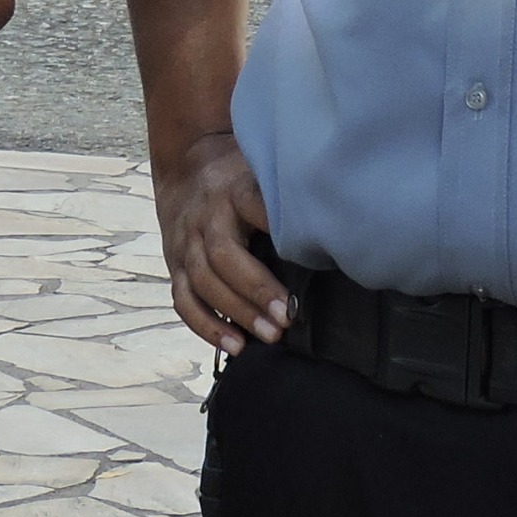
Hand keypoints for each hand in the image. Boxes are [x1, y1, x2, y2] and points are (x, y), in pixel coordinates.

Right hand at [156, 129, 285, 350]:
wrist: (186, 171)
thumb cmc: (240, 181)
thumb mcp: (262, 171)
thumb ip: (286, 194)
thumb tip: (341, 219)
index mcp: (234, 190)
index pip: (251, 203)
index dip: (274, 224)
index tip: (303, 248)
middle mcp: (207, 217)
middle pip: (223, 254)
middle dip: (256, 288)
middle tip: (287, 316)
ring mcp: (186, 244)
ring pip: (203, 281)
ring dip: (236, 312)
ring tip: (269, 335)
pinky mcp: (175, 266)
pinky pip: (184, 300)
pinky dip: (207, 326)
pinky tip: (235, 345)